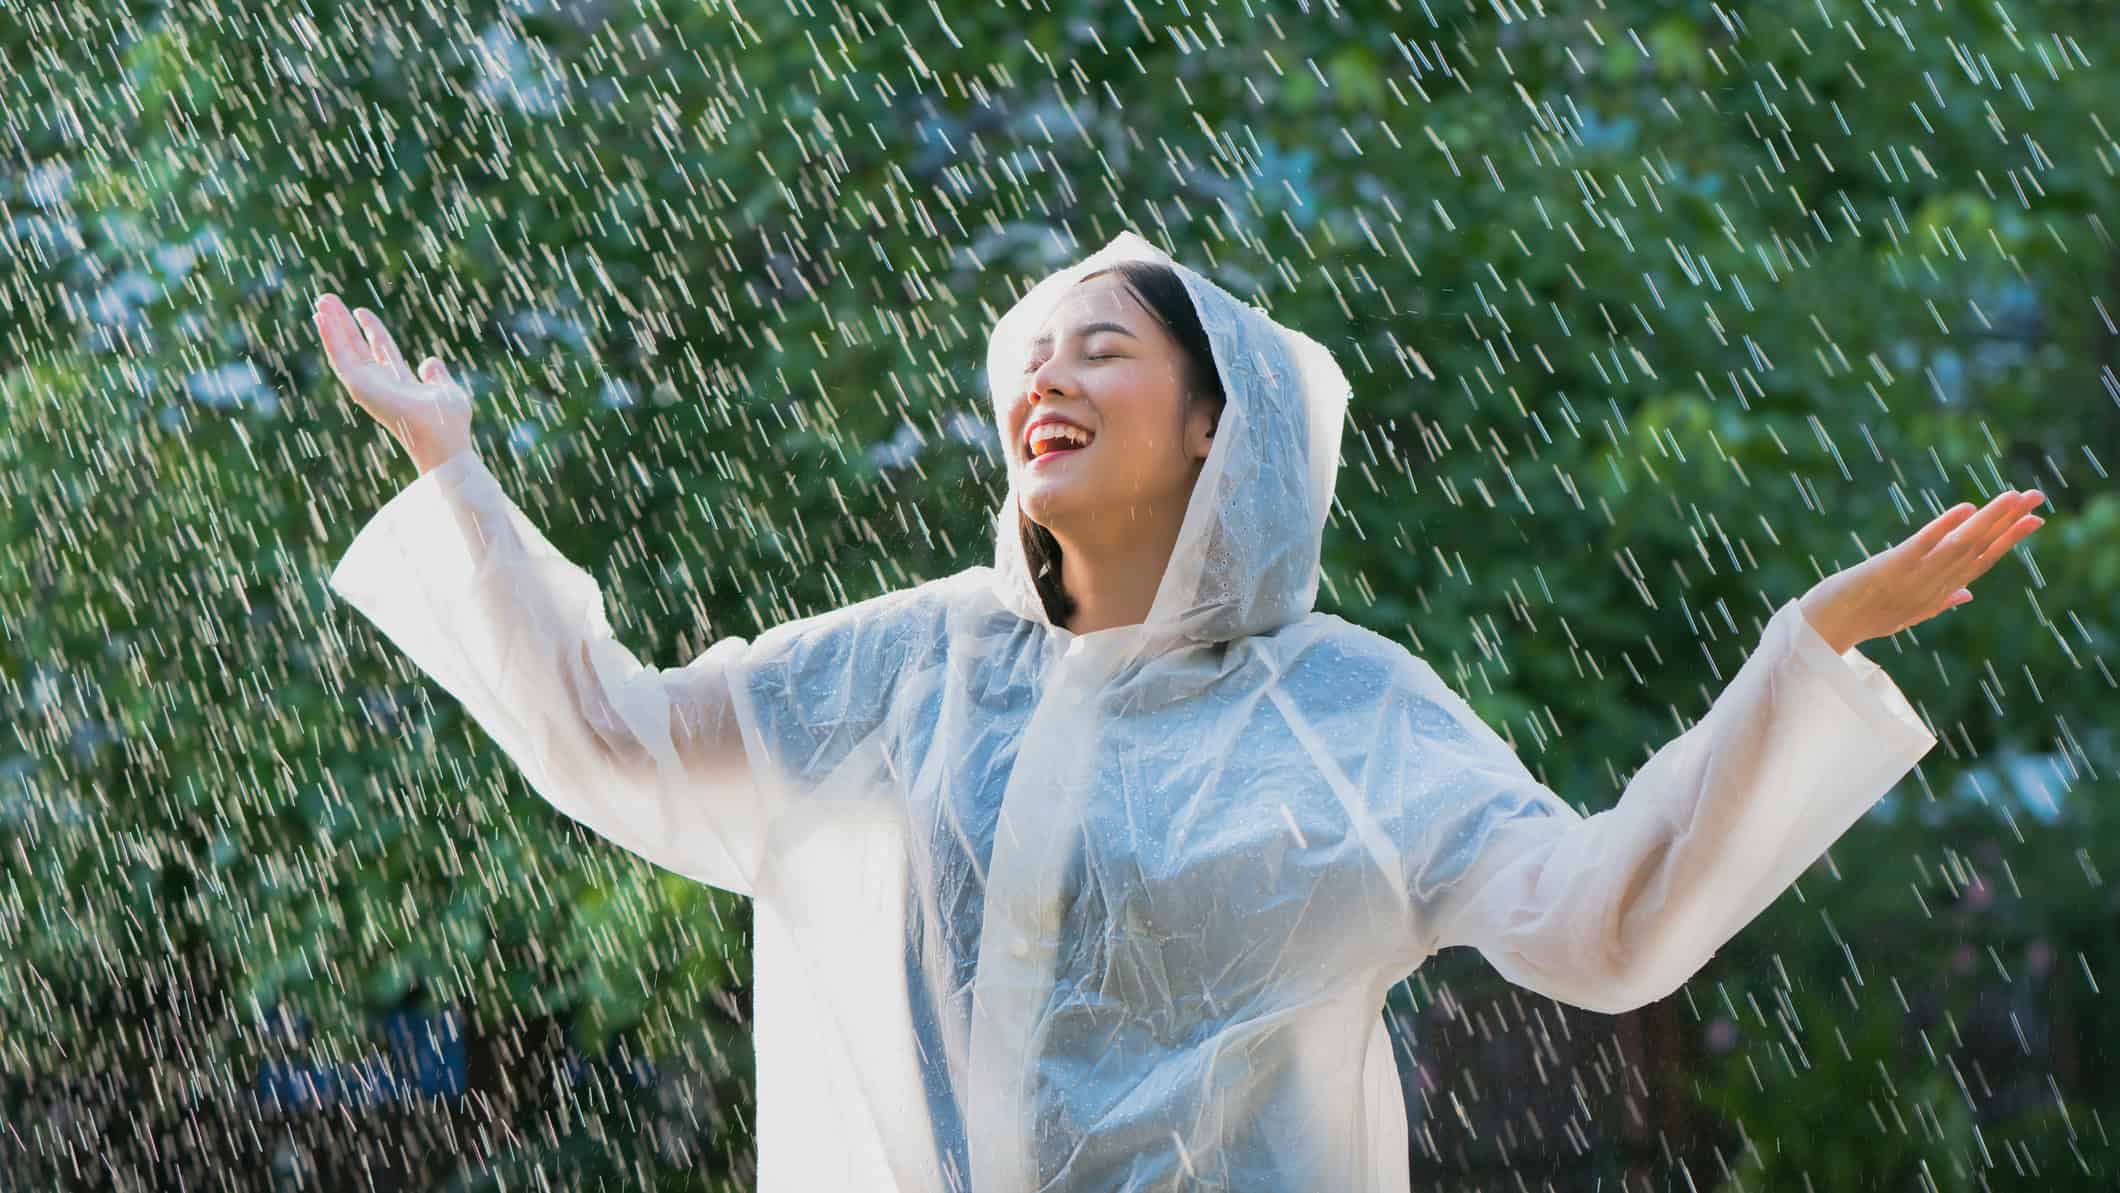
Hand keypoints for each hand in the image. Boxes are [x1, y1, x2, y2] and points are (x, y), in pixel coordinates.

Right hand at [314, 293, 473, 472]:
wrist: (443, 439)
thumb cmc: (448, 423)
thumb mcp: (446, 390)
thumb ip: (437, 376)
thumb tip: (430, 361)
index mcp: (400, 382)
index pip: (380, 350)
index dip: (371, 329)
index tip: (361, 310)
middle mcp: (380, 384)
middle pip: (357, 347)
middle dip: (343, 323)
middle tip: (327, 299)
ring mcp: (368, 386)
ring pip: (344, 350)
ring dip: (331, 326)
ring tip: (321, 301)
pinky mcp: (359, 387)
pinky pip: (340, 358)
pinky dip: (330, 338)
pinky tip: (322, 318)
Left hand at [1798, 489, 2047, 653]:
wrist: (1824, 629)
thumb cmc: (1865, 619)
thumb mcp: (1908, 613)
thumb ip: (1940, 601)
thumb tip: (1968, 593)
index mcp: (1938, 593)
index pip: (1982, 562)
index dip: (2009, 541)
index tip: (2035, 519)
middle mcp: (1932, 586)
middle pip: (1978, 550)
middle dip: (2009, 523)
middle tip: (2038, 497)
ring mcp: (1912, 577)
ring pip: (1959, 545)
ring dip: (1988, 520)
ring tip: (2012, 497)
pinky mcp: (1889, 568)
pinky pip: (1921, 547)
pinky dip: (1944, 528)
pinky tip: (1965, 509)